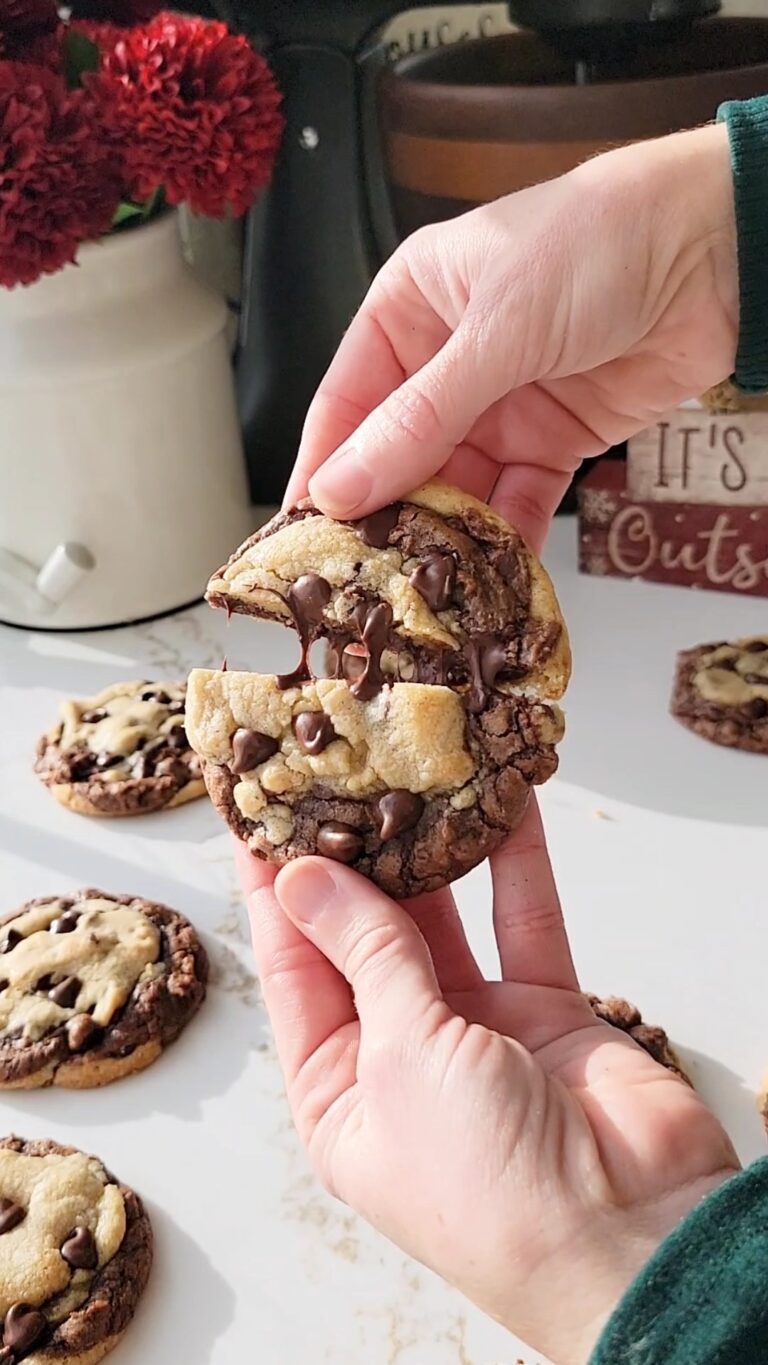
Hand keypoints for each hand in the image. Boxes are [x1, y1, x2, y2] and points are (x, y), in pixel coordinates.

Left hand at [240, 804, 738, 1364]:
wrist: (630, 1238)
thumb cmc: (489, 1185)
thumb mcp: (400, 1058)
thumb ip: (365, 955)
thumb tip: (305, 877)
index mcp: (337, 1091)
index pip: (292, 968)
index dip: (275, 888)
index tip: (260, 810)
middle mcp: (399, 1057)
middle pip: (364, 935)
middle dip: (352, 855)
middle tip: (337, 770)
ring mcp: (474, 1030)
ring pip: (443, 919)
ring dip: (430, 850)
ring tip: (408, 771)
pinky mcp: (544, 1010)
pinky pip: (524, 921)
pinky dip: (516, 864)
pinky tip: (504, 803)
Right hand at [286, 123, 736, 551]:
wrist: (717, 251)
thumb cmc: (600, 241)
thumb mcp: (495, 330)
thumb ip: (421, 418)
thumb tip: (344, 486)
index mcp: (411, 308)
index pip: (347, 399)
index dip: (323, 466)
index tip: (301, 530)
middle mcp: (447, 359)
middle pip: (398, 453)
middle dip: (385, 512)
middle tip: (362, 575)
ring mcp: (501, 403)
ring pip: (456, 484)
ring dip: (444, 533)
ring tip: (424, 587)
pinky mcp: (554, 439)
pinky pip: (517, 499)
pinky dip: (506, 536)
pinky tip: (491, 574)